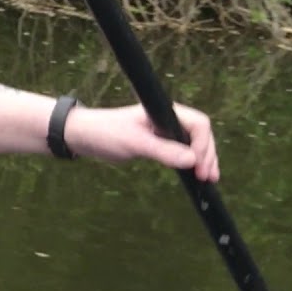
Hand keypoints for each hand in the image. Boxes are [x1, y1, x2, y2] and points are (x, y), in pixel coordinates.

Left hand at [63, 102, 220, 181]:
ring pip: (193, 143)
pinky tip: (196, 175)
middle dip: (207, 154)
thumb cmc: (104, 133)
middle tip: (208, 176)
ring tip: (209, 179)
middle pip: (200, 134)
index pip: (198, 123)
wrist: (82, 136)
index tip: (198, 165)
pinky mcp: (158, 142)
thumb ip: (162, 151)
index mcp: (163, 111)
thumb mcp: (134, 143)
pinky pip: (181, 151)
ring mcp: (163, 130)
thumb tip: (192, 160)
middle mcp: (166, 118)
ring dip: (203, 159)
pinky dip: (190, 162)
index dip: (203, 144)